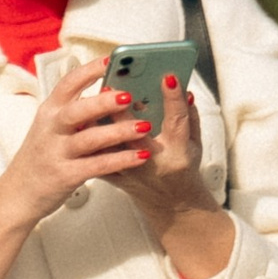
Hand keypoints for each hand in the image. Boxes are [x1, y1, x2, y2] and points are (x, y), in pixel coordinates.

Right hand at [0, 65, 158, 230]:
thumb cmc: (42, 157)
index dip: (89, 70)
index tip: (111, 59)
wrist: (18, 194)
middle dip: (104, 102)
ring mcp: (57, 153)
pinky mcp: (65, 176)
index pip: (68, 84)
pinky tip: (141, 156)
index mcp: (49, 111)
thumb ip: (76, 111)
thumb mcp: (51, 128)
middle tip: (130, 95)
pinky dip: (120, 160)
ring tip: (145, 126)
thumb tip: (110, 91)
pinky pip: (97, 166)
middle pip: (77, 110)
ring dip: (119, 131)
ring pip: (89, 139)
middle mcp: (51, 129)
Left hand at [105, 69, 237, 278]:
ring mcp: (130, 171)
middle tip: (112, 85)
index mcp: (178, 152)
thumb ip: (189, 116)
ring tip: (91, 98)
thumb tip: (181, 89)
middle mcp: (153, 162)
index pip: (177, 120)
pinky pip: (96, 155)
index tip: (167, 76)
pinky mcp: (113, 175)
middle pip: (134, 134)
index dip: (173, 98)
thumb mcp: (196, 143)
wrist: (170, 202)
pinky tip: (81, 118)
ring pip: (108, 145)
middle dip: (122, 110)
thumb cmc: (182, 168)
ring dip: (98, 122)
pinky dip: (88, 137)